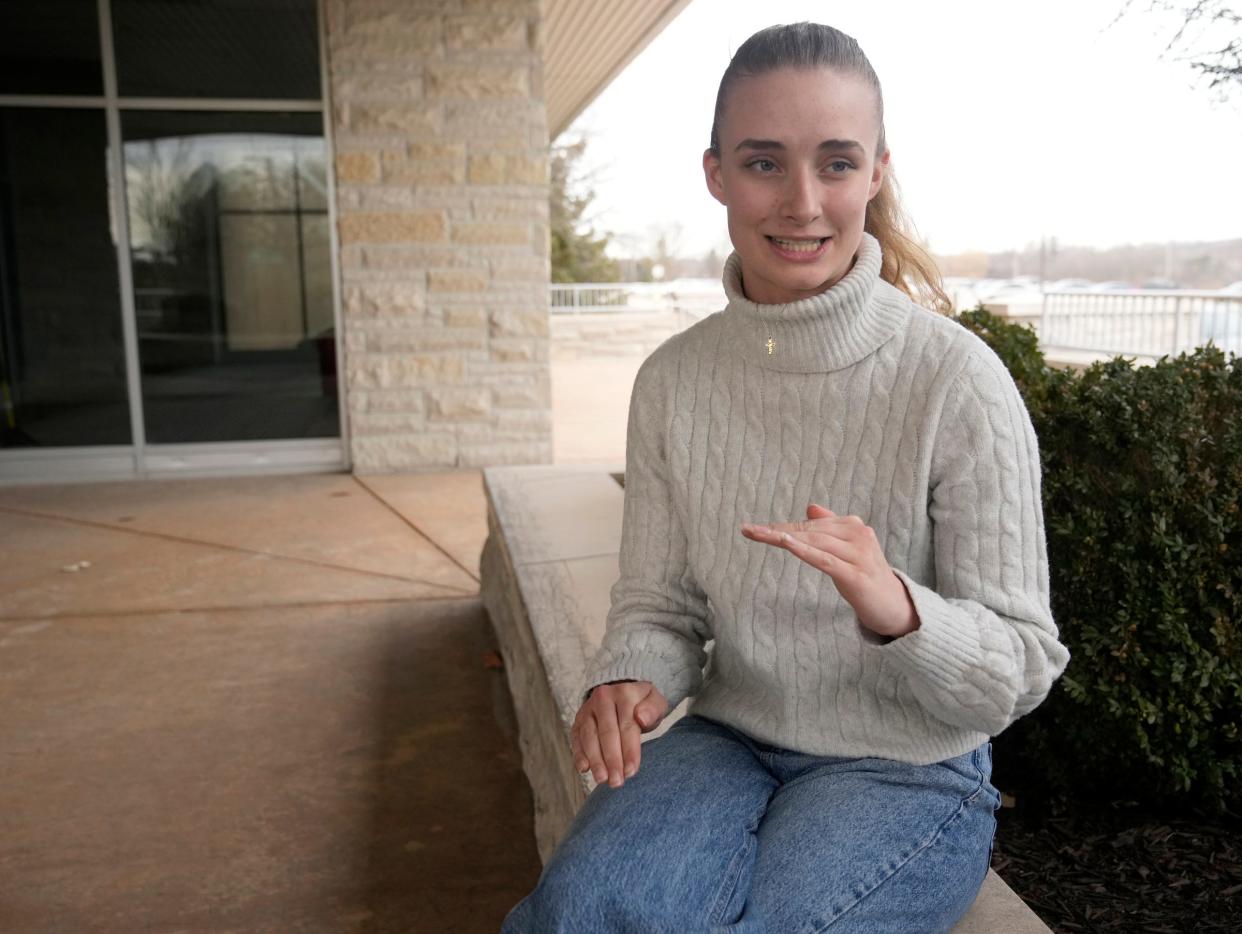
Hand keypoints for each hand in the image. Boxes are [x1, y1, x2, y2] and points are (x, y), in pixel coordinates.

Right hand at [571, 680, 668, 788]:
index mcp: (624, 693)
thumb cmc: (642, 705)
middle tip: (616, 782)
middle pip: (607, 733)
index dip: (629, 751)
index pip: (627, 726)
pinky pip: (576, 738)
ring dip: (595, 760)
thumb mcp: (656, 702)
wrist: (623, 694)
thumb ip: (653, 709)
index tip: (631, 771)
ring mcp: (588, 709)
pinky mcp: (578, 720)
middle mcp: (603, 698)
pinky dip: (579, 754)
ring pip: (589, 737)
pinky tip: (584, 769)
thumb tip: (641, 717)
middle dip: (612, 760)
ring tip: (602, 779)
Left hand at [740, 504, 919, 639]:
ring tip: (757, 535)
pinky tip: (785, 542)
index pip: (811, 524)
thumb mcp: (847, 550)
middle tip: (748, 530)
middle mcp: (858, 535)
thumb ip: (830, 528)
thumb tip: (810, 507)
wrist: (895, 606)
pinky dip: (803, 550)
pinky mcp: (855, 575)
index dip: (783, 525)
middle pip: (809, 530)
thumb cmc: (866, 576)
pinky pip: (824, 559)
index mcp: (853, 526)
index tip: (756, 528)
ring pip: (813, 542)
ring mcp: (858, 555)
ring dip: (782, 537)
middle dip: (776, 530)